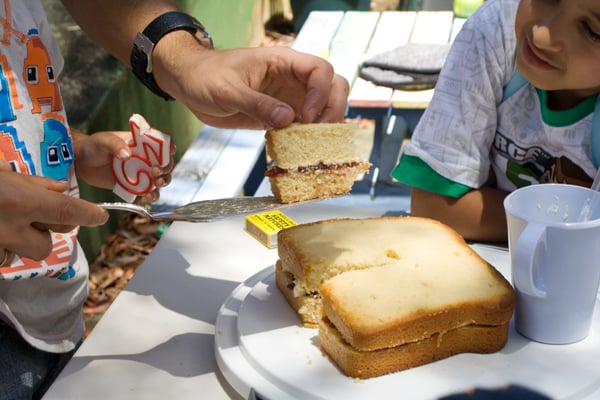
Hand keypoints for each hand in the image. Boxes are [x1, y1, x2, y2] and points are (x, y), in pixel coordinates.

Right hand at [0, 161, 108, 259]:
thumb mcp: (2, 174)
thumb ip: (35, 183)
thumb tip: (62, 189)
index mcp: (18, 202)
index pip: (66, 211)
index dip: (89, 215)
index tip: (101, 216)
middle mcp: (8, 230)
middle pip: (46, 245)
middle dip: (46, 232)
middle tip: (32, 213)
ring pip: (24, 254)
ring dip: (24, 240)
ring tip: (8, 218)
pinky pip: (6, 256)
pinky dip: (6, 244)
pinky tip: (0, 226)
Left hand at [72, 130, 175, 201]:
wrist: (81, 162)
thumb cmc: (93, 146)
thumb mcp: (103, 141)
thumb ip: (115, 145)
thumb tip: (128, 155)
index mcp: (141, 142)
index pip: (161, 142)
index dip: (168, 145)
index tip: (170, 151)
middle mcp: (145, 157)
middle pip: (165, 162)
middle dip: (166, 168)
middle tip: (156, 172)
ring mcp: (141, 172)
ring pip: (161, 178)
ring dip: (163, 182)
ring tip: (157, 184)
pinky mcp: (135, 185)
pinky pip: (149, 191)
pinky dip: (153, 195)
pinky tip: (150, 196)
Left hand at [154, 44, 349, 129]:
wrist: (190, 84)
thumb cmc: (205, 76)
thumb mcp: (228, 90)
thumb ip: (257, 103)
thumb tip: (288, 119)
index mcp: (282, 62)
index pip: (320, 70)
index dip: (320, 93)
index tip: (306, 116)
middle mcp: (292, 78)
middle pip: (333, 86)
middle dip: (334, 108)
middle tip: (320, 132)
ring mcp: (289, 97)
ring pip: (323, 106)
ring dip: (325, 124)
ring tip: (314, 143)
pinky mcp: (280, 115)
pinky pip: (304, 125)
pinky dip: (308, 137)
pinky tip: (300, 149)